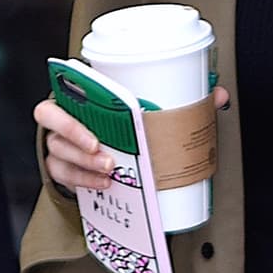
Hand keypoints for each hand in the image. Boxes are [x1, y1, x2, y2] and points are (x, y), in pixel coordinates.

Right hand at [34, 86, 229, 193]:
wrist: (105, 140)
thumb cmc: (126, 115)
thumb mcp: (150, 103)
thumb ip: (182, 97)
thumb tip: (217, 95)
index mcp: (80, 92)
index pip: (62, 87)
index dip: (71, 99)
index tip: (93, 117)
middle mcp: (63, 116)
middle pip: (55, 124)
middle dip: (79, 140)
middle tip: (106, 156)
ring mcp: (58, 143)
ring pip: (58, 152)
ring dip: (83, 165)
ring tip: (109, 172)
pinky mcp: (60, 166)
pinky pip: (61, 174)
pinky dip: (82, 181)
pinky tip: (103, 184)